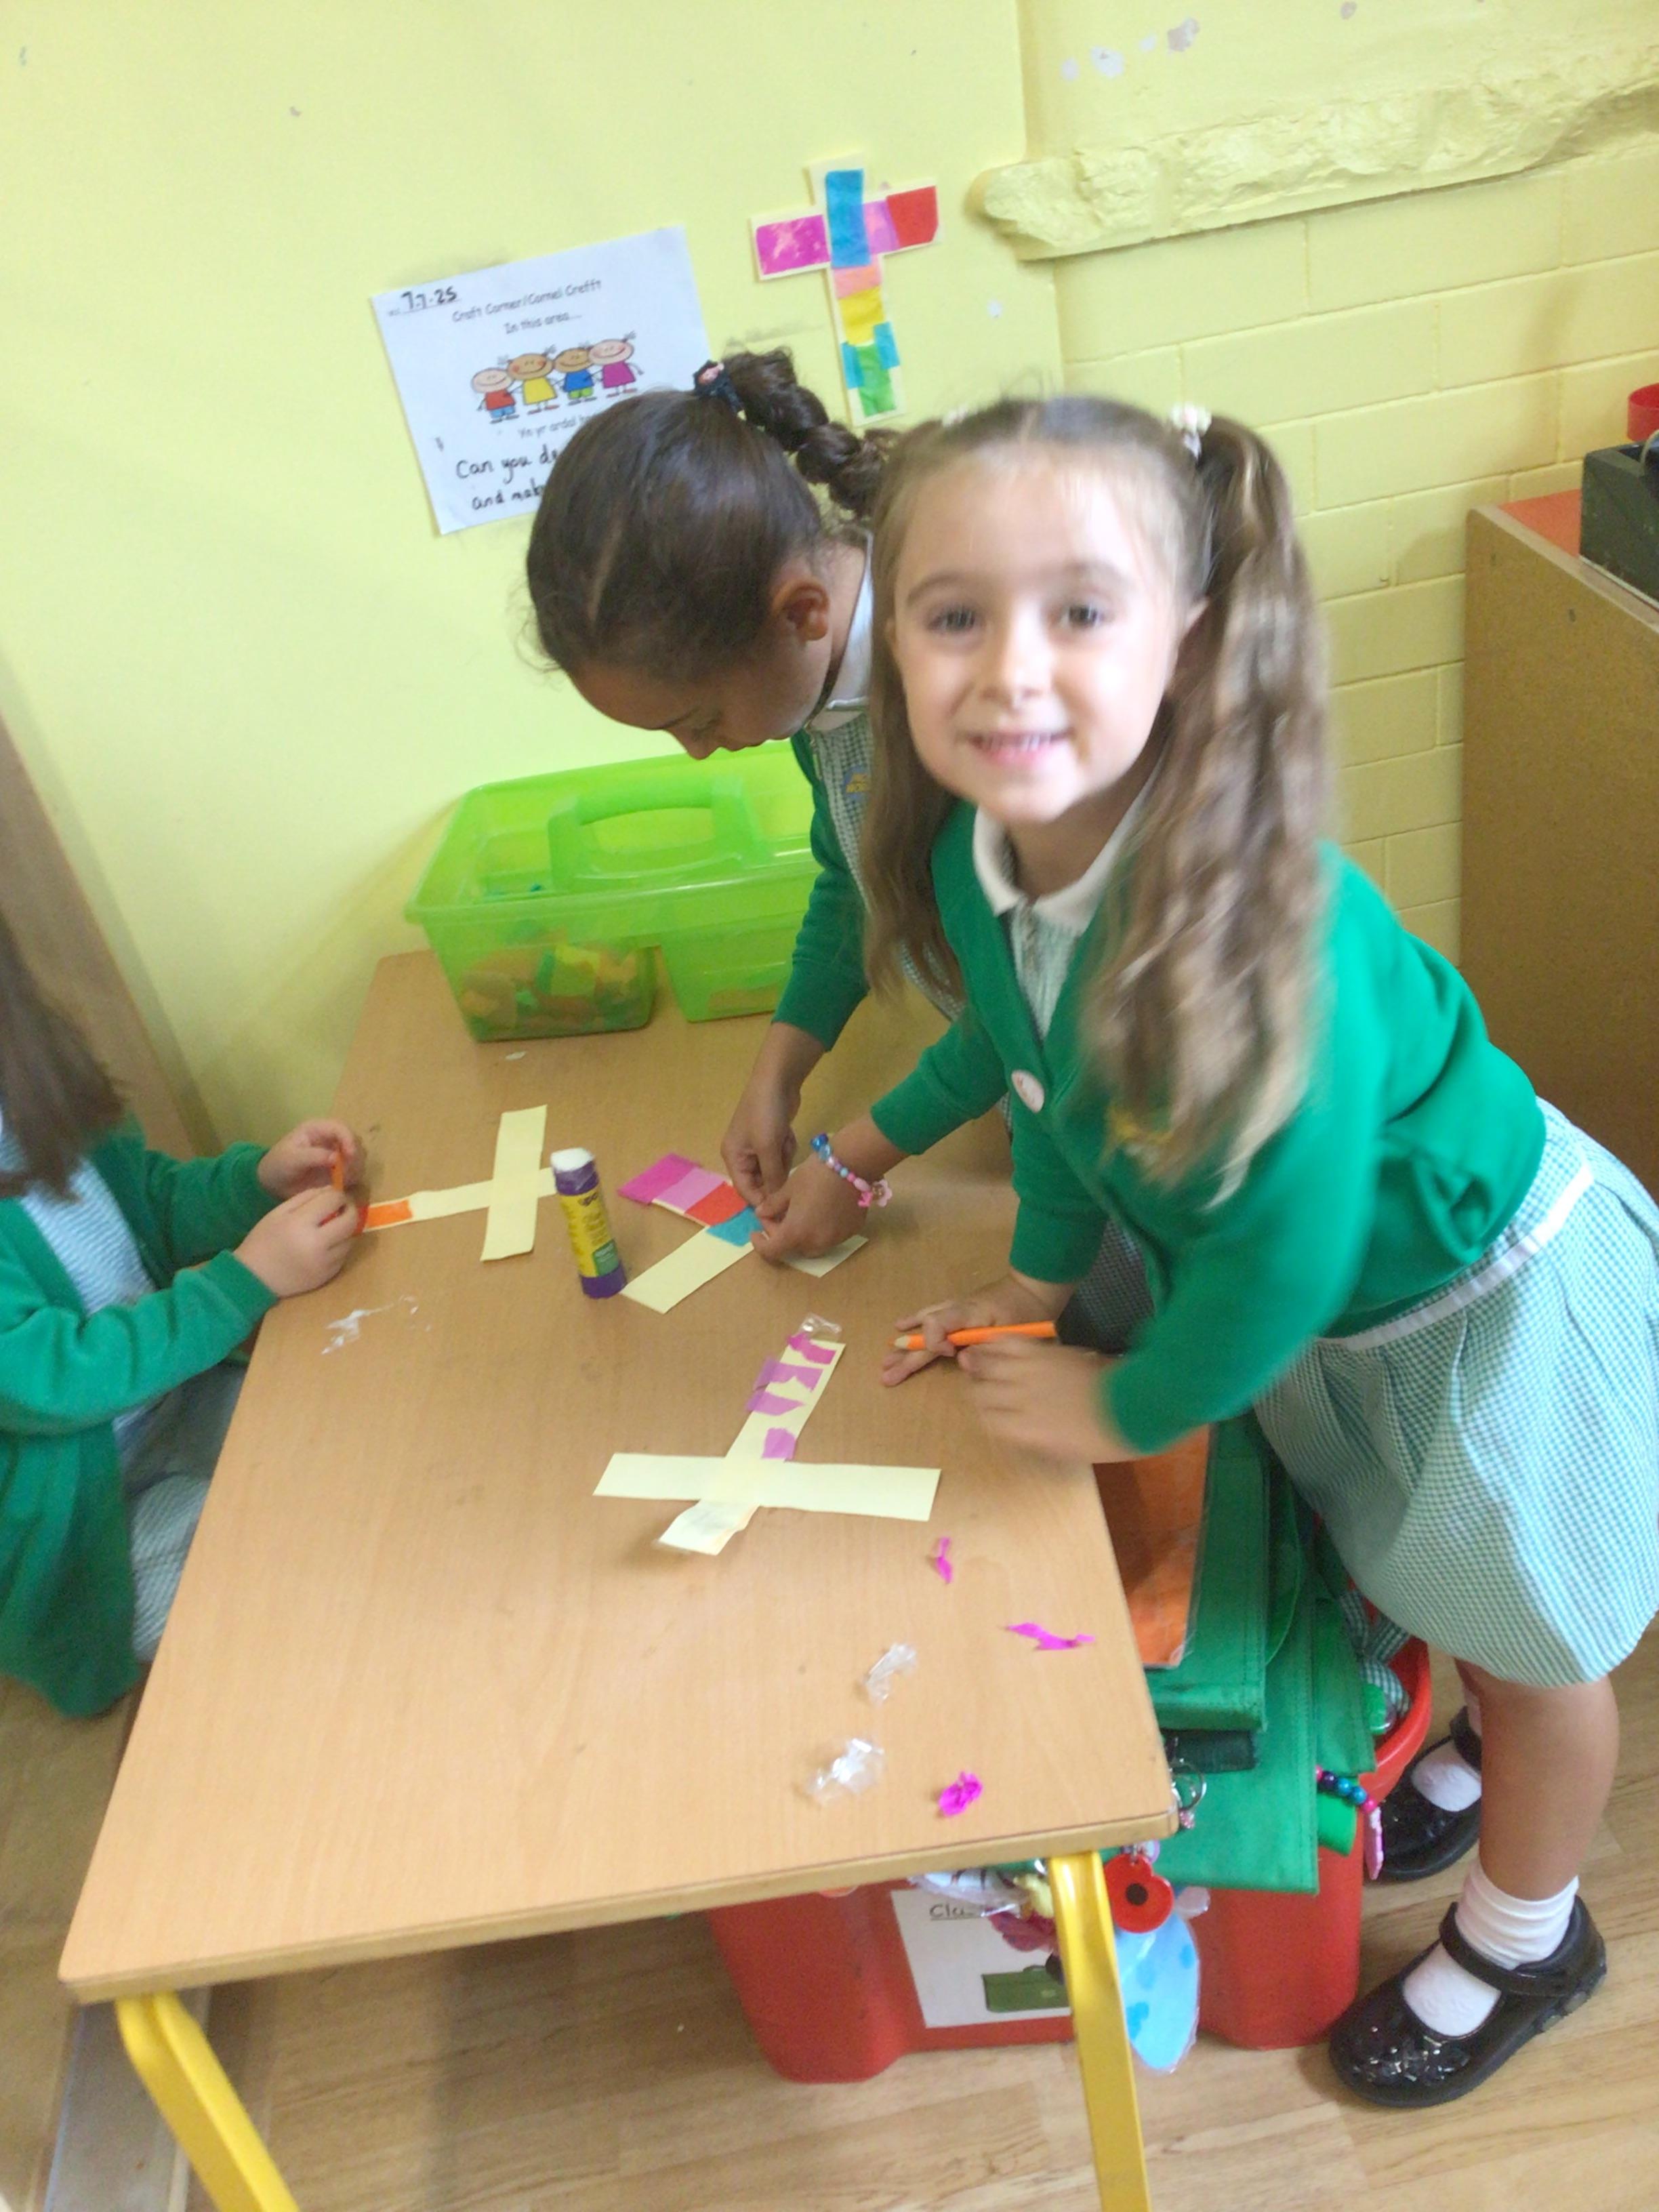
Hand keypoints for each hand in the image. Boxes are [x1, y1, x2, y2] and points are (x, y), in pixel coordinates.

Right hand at [237, 1187, 359, 1297]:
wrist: (255, 1277)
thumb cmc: (264, 1240)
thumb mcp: (279, 1212)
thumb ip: (306, 1197)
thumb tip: (331, 1190)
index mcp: (300, 1224)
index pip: (333, 1200)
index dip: (337, 1195)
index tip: (334, 1196)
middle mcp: (317, 1244)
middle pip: (350, 1220)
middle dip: (350, 1210)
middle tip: (342, 1208)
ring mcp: (325, 1262)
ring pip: (350, 1239)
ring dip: (345, 1230)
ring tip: (332, 1227)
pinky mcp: (328, 1276)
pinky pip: (343, 1256)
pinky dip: (339, 1247)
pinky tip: (326, 1245)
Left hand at [258, 1118, 364, 1198]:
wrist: (273, 1184)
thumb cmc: (279, 1165)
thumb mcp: (292, 1158)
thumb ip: (313, 1156)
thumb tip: (336, 1158)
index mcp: (318, 1129)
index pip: (340, 1128)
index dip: (349, 1139)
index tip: (350, 1155)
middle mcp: (331, 1139)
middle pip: (354, 1141)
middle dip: (355, 1156)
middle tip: (348, 1172)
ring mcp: (337, 1154)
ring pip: (359, 1156)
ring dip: (356, 1168)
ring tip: (344, 1180)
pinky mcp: (340, 1169)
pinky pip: (355, 1171)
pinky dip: (354, 1178)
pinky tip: (343, 1185)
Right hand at [721, 1023, 824, 1204]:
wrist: (778, 1079)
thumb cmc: (766, 1114)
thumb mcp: (767, 1148)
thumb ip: (771, 1177)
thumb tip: (773, 1204)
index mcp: (733, 1157)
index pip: (745, 1190)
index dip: (762, 1201)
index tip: (781, 1209)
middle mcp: (742, 1155)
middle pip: (761, 1181)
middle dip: (776, 1172)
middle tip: (784, 1160)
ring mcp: (757, 1146)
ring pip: (775, 1169)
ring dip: (783, 1157)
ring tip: (783, 1138)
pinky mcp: (772, 1138)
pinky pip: (781, 1155)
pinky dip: (786, 1147)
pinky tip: (787, 1132)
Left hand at [749, 1155, 868, 1264]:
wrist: (852, 1164)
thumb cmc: (815, 1174)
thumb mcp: (788, 1188)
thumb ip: (773, 1205)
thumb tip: (762, 1213)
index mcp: (796, 1233)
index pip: (772, 1251)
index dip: (760, 1244)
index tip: (756, 1232)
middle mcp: (816, 1243)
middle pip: (793, 1249)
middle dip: (781, 1236)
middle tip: (776, 1217)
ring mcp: (836, 1239)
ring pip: (813, 1246)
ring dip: (802, 1236)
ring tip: (799, 1216)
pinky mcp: (851, 1232)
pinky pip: (831, 1237)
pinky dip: (821, 1230)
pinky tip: (821, 1212)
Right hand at [881, 1271, 1069, 1385]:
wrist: (1034, 1288)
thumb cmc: (1027, 1311)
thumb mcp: (1015, 1334)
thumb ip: (987, 1347)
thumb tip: (960, 1359)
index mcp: (969, 1313)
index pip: (936, 1323)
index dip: (933, 1341)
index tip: (948, 1354)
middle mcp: (956, 1310)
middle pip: (925, 1333)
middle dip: (905, 1356)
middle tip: (886, 1376)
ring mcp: (955, 1309)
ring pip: (923, 1325)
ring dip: (905, 1344)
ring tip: (886, 1359)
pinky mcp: (959, 1310)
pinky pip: (931, 1314)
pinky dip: (914, 1321)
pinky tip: (898, 1325)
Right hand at [959, 1337, 1134, 1462]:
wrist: (1132, 1406)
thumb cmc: (1104, 1438)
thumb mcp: (1068, 1450)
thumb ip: (1039, 1440)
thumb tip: (1024, 1433)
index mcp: (1023, 1429)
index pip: (987, 1419)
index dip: (987, 1415)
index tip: (992, 1413)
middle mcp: (1018, 1400)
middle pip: (982, 1392)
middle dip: (982, 1391)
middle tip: (987, 1388)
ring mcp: (1029, 1372)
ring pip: (989, 1365)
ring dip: (983, 1365)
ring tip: (982, 1364)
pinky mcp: (1043, 1352)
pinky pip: (1010, 1343)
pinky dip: (999, 1343)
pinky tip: (995, 1343)